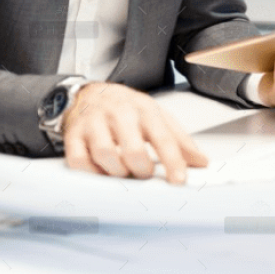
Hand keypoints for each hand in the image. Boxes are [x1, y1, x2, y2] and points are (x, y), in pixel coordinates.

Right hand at [61, 82, 206, 183]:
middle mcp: (119, 113)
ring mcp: (94, 122)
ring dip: (117, 172)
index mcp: (144, 109)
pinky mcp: (73, 134)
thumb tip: (201, 162)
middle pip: (133, 150)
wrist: (90, 93)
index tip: (179, 180)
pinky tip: (101, 170)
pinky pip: (79, 160)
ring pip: (105, 155)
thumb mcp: (157, 116)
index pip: (163, 138)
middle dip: (141, 170)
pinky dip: (91, 172)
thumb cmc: (127, 109)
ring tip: (123, 171)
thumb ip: (179, 140)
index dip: (173, 161)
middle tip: (143, 173)